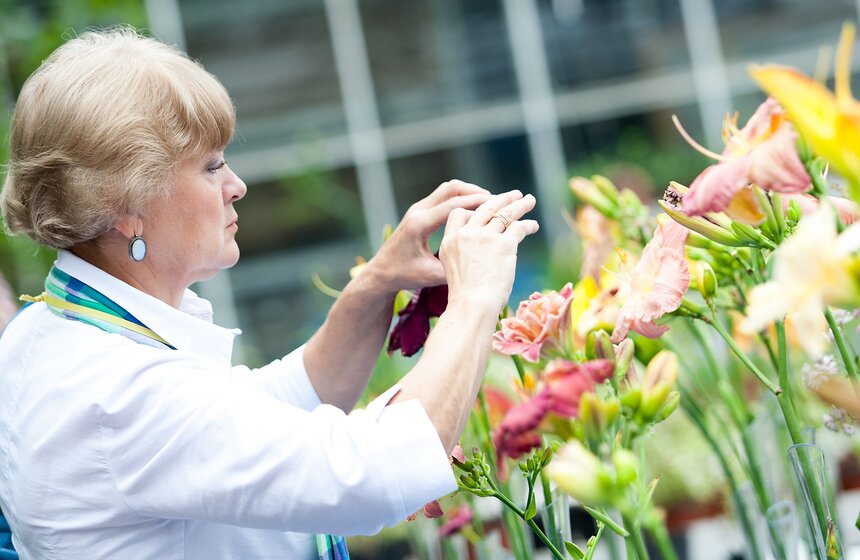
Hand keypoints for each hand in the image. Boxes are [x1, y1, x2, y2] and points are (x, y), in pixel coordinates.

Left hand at [364, 180, 490, 291]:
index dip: (476, 202)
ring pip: (447, 190)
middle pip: (451, 188)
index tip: (497, 203)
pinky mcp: (419, 212)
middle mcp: (418, 212)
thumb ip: (454, 268)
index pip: (453, 205)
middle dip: (475, 191)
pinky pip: (443, 197)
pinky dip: (459, 198)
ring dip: (468, 192)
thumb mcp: (431, 275)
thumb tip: (482, 263)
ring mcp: (417, 209)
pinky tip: (473, 209)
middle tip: (496, 199)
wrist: (380, 272)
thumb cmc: (403, 275)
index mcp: (420, 225)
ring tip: (489, 202)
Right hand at [439, 190, 538, 312]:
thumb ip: (462, 256)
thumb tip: (478, 255)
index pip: (458, 214)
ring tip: (529, 200)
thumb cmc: (465, 298)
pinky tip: (534, 226)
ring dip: (519, 205)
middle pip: (484, 208)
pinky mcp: (504, 244)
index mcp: (449, 241)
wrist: (472, 305)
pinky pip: (519, 227)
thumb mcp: (452, 272)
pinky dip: (528, 224)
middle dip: (501, 199)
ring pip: (505, 213)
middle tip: (513, 195)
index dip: (473, 209)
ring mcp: (485, 238)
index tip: (485, 208)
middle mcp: (466, 235)